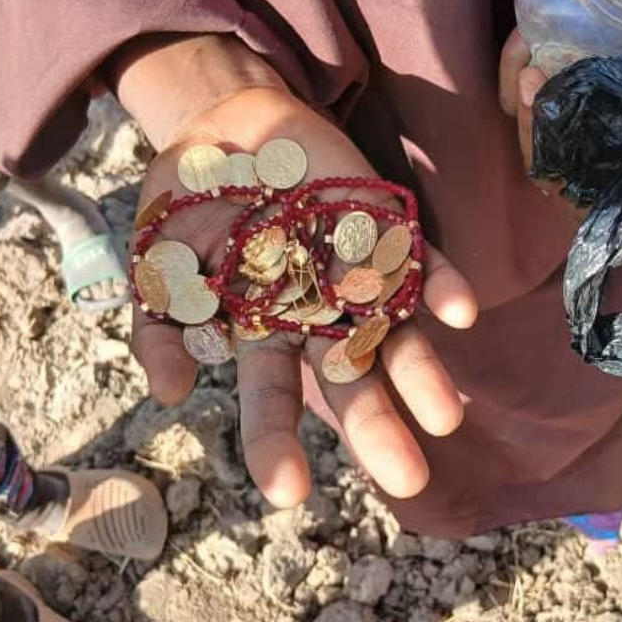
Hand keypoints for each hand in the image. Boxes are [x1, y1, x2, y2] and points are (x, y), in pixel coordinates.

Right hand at [129, 85, 478, 507]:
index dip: (278, 446)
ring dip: (424, 378)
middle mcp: (325, 319)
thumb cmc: (194, 208)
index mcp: (271, 335)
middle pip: (353, 383)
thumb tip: (170, 393)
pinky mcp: (392, 232)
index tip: (286, 495)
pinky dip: (443, 287)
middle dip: (379, 431)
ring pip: (399, 338)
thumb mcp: (161, 262)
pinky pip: (425, 265)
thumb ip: (161, 326)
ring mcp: (363, 279)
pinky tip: (461, 314)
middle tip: (407, 481)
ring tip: (447, 420)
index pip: (277, 401)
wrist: (230, 125)